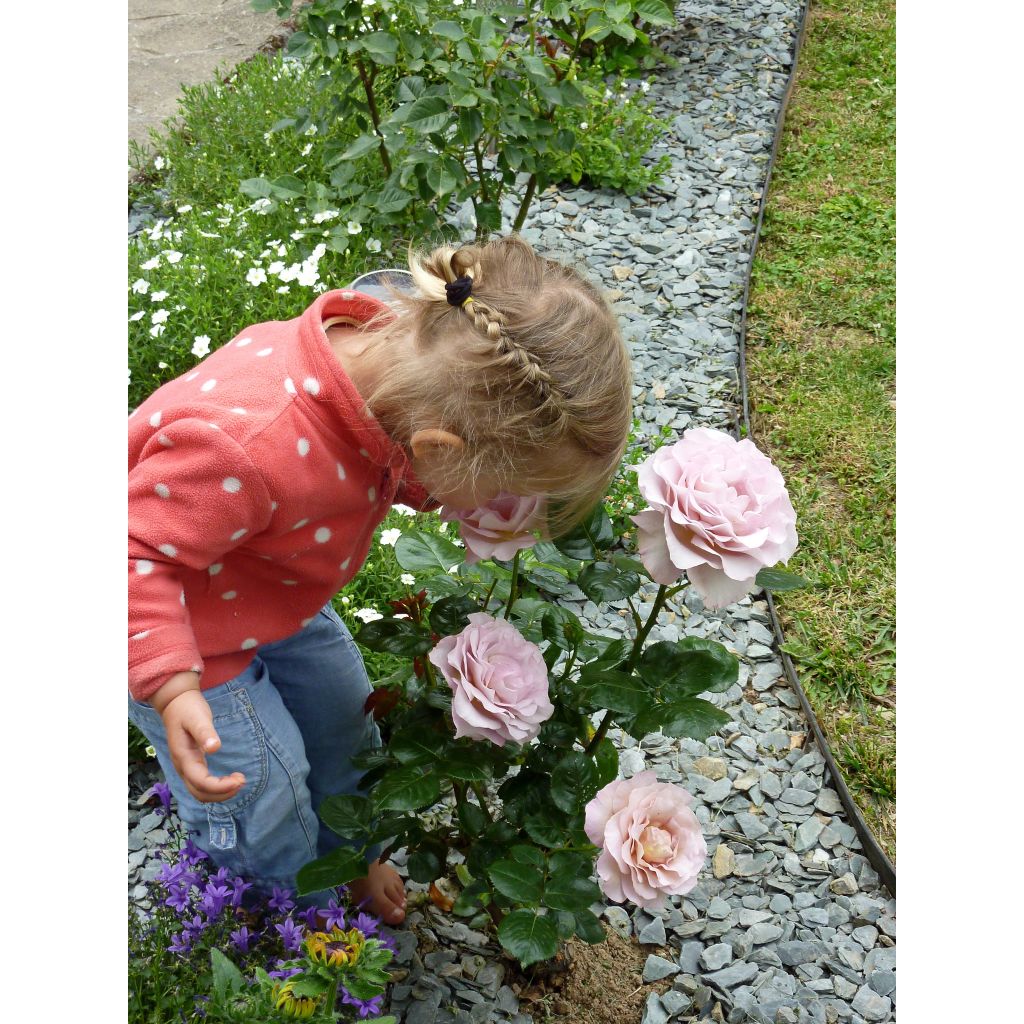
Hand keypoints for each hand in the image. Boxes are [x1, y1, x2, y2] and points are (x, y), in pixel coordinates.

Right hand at [158, 686, 245, 802]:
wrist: (175, 704)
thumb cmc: (188, 710)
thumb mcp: (197, 717)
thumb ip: (205, 732)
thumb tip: (214, 748)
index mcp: (183, 757)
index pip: (200, 782)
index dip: (220, 787)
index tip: (240, 779)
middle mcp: (182, 767)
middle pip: (199, 794)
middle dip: (221, 793)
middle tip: (242, 780)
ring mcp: (184, 768)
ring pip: (199, 793)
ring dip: (219, 793)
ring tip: (238, 781)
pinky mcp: (190, 765)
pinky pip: (200, 785)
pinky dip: (215, 788)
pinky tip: (228, 780)